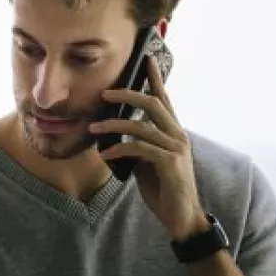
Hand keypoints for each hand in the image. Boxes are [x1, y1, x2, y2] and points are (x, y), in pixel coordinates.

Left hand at [90, 56, 206, 239]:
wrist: (182, 217)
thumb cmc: (164, 189)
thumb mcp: (147, 163)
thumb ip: (138, 146)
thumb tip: (116, 137)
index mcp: (173, 131)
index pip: (164, 98)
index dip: (154, 78)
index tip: (146, 58)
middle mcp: (177, 135)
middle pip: (152, 103)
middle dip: (126, 95)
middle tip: (104, 94)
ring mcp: (176, 148)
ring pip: (141, 125)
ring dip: (113, 126)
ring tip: (93, 128)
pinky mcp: (170, 163)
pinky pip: (140, 148)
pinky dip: (119, 149)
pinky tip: (105, 154)